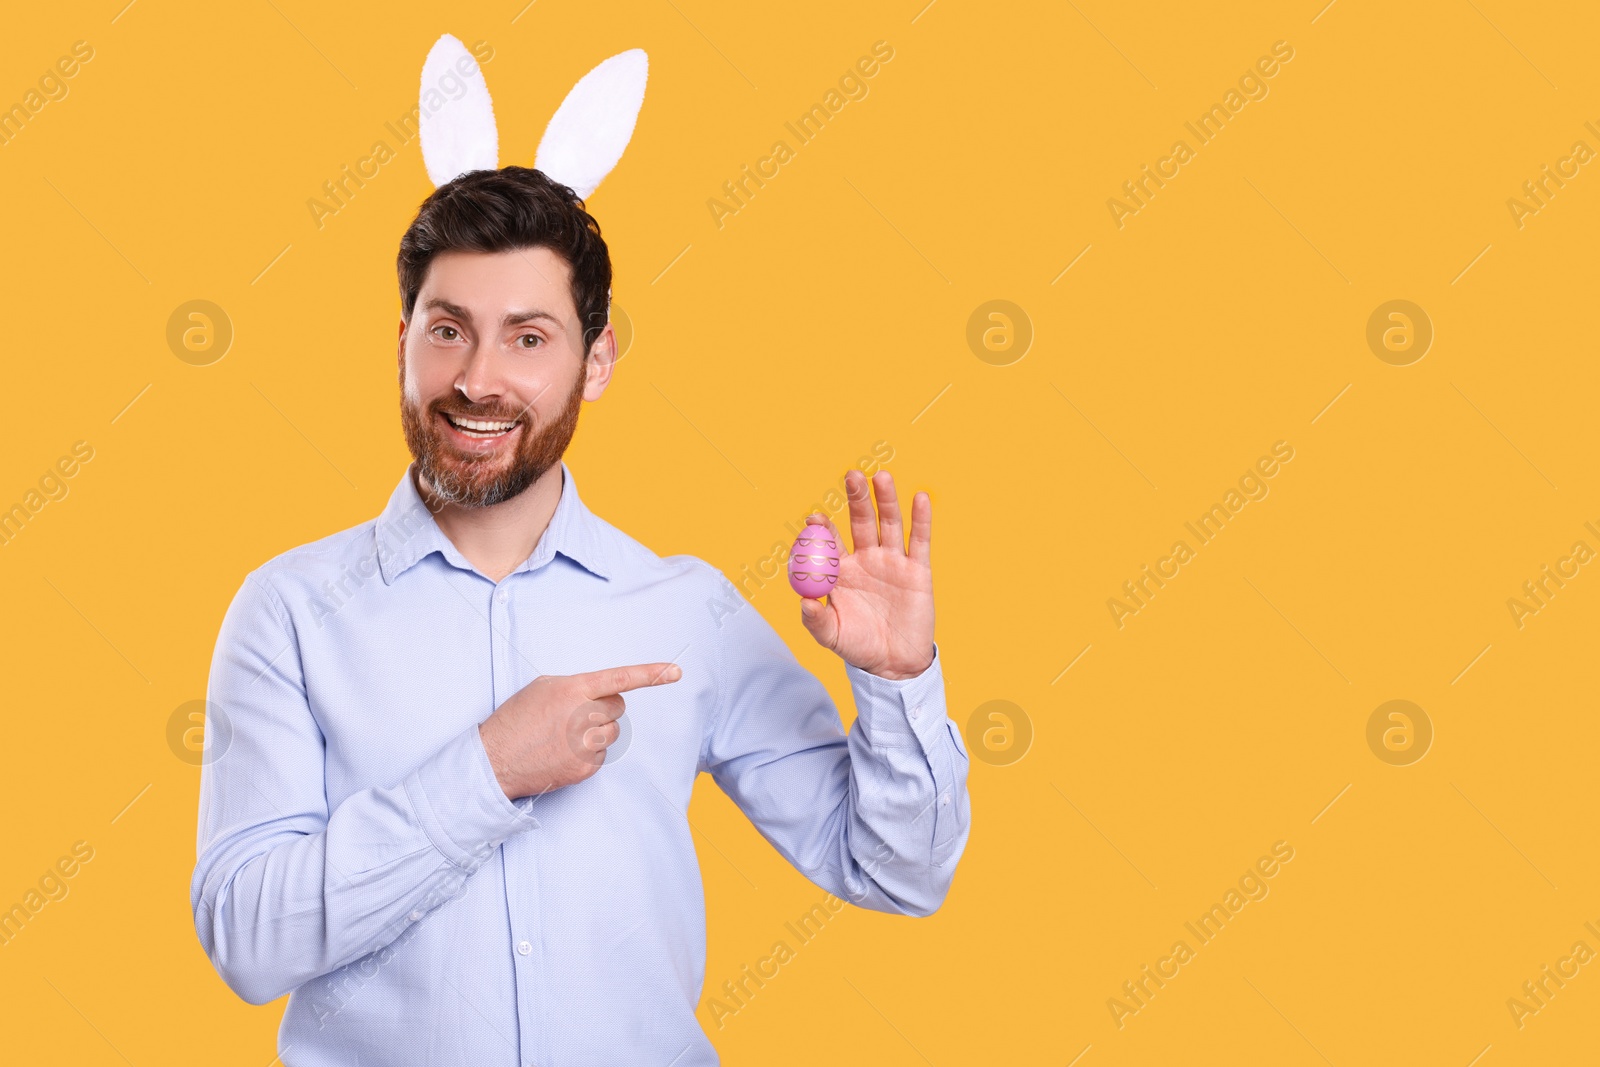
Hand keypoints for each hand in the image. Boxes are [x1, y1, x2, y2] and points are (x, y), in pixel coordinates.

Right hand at [477, 662, 682, 799]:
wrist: (495, 761)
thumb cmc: (517, 720)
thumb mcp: (543, 689)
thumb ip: (576, 687)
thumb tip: (600, 691)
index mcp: (571, 690)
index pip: (619, 679)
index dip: (651, 674)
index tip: (675, 671)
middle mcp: (581, 716)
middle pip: (618, 707)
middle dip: (603, 709)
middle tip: (576, 715)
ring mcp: (584, 744)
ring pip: (613, 731)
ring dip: (598, 731)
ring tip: (567, 735)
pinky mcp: (585, 768)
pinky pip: (602, 754)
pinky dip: (588, 752)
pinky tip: (564, 752)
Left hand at [798, 469, 933, 680]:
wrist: (894, 664)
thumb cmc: (858, 646)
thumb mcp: (831, 636)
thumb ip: (815, 619)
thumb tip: (803, 601)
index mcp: (841, 571)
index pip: (831, 541)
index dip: (823, 528)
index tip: (814, 517)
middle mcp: (866, 560)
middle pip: (860, 521)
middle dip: (856, 499)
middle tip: (851, 476)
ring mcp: (892, 562)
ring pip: (889, 524)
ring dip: (886, 500)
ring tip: (881, 477)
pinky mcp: (917, 570)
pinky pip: (919, 541)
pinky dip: (921, 520)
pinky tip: (919, 498)